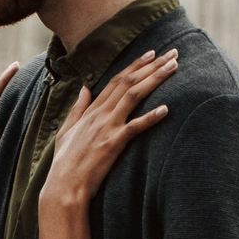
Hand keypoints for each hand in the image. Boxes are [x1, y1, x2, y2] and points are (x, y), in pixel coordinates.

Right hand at [41, 49, 176, 209]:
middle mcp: (100, 114)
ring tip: (173, 67)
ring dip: (155, 79)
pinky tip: (166, 109)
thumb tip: (85, 89)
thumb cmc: (65, 162)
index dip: (135, 65)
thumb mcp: (67, 130)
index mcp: (91, 111)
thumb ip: (78, 108)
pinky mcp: (113, 144)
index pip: (116, 80)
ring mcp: (107, 127)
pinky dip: (150, 117)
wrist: (64, 186)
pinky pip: (135, 127)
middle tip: (172, 53)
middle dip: (151, 65)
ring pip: (133, 96)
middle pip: (128, 82)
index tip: (151, 53)